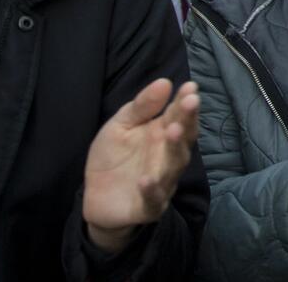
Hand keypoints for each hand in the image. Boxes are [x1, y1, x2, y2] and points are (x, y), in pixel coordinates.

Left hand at [82, 78, 199, 252]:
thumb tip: (165, 82)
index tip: (191, 87)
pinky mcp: (149, 206)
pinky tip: (146, 179)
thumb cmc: (113, 157)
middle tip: (190, 102)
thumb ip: (141, 107)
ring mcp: (162, 182)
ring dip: (175, 149)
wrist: (97, 198)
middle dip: (188, 120)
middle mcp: (168, 157)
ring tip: (173, 130)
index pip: (179, 115)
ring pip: (174, 166)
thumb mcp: (120, 125)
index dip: (186, 101)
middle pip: (183, 138)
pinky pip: (154, 200)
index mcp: (162, 134)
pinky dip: (152, 191)